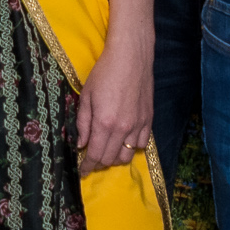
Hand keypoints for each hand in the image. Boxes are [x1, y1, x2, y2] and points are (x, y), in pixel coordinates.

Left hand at [74, 33, 154, 176]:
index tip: (82, 171)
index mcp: (104, 123)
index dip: (87, 166)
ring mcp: (138, 125)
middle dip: (98, 163)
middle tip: (91, 158)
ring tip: (107, 149)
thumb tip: (81, 144)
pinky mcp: (149, 120)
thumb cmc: (104, 73)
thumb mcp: (86, 96)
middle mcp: (123, 129)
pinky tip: (124, 139)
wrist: (131, 57)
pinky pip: (142, 144)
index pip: (95, 155)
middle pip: (110, 159)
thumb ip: (83, 123)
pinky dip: (132, 147)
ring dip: (115, 157)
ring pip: (127, 155)